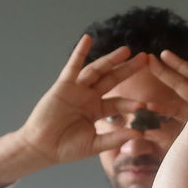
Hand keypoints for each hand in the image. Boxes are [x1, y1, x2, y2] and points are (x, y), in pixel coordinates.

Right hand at [13, 34, 150, 165]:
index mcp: (98, 110)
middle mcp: (89, 97)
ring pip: (97, 71)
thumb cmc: (67, 148)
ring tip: (127, 50)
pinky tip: (88, 39)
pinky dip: (80, 53)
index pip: (119, 103)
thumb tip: (139, 133)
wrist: (42, 148)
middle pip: (112, 79)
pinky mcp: (63, 86)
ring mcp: (77, 90)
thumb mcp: (95, 144)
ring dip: (110, 59)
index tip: (145, 105)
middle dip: (128, 69)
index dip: (131, 104)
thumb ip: (115, 138)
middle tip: (145, 58)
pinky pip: (73, 67)